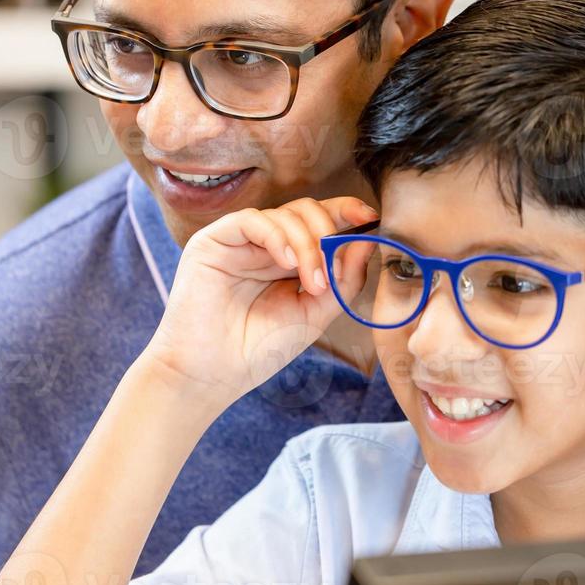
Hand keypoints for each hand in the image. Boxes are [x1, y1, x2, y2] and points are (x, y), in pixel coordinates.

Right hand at [142, 196, 378, 411]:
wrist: (212, 375)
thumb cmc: (259, 348)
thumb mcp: (315, 314)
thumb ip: (342, 280)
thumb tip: (367, 240)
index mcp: (287, 258)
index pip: (319, 220)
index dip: (345, 212)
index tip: (371, 218)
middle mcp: (263, 244)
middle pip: (306, 210)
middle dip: (329, 233)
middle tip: (334, 272)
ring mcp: (239, 240)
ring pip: (285, 214)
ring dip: (309, 244)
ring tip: (312, 283)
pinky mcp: (213, 240)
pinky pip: (253, 220)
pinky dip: (278, 236)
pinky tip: (289, 262)